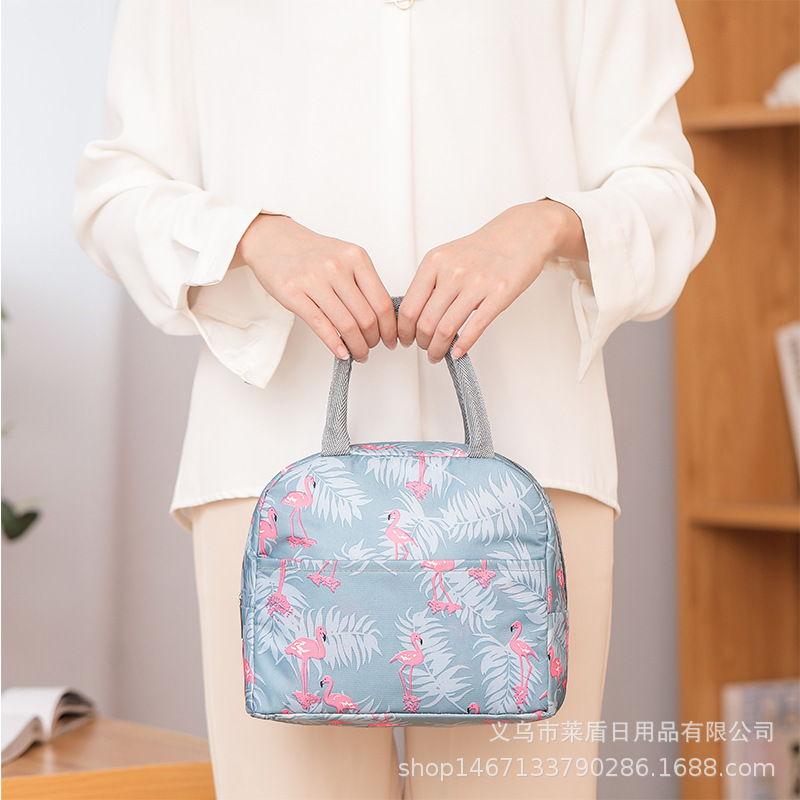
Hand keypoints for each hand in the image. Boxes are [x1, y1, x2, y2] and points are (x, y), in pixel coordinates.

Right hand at [231, 214, 396, 361]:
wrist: (273, 240)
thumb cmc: (311, 252)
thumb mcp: (344, 257)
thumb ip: (363, 282)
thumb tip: (383, 318)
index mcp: (356, 257)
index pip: (382, 302)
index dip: (390, 327)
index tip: (391, 338)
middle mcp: (337, 267)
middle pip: (367, 317)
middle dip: (374, 340)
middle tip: (373, 347)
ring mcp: (314, 280)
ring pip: (347, 325)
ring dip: (357, 346)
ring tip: (359, 353)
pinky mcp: (293, 294)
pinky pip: (321, 326)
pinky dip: (335, 345)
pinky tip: (342, 353)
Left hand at [397, 200, 587, 361]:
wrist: (520, 234)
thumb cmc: (482, 250)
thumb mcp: (446, 257)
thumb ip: (429, 283)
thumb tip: (413, 315)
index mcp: (434, 263)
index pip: (409, 307)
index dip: (404, 330)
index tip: (405, 339)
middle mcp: (453, 272)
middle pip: (425, 323)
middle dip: (421, 343)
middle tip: (424, 348)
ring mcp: (477, 284)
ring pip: (446, 329)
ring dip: (438, 349)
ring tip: (438, 353)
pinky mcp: (500, 294)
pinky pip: (475, 327)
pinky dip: (462, 345)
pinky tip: (458, 352)